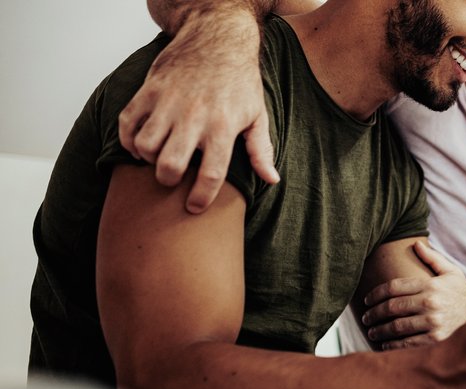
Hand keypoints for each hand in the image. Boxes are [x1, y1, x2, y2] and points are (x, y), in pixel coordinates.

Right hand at [118, 13, 278, 214]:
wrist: (217, 39)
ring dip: (147, 158)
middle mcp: (194, 116)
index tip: (194, 207)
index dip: (200, 198)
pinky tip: (140, 143)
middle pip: (170, 165)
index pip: (211, 174)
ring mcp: (168, 103)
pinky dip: (128, 140)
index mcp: (224, 126)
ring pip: (144, 146)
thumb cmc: (240, 80)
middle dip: (168, 180)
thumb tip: (271, 181)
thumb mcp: (257, 114)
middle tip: (173, 178)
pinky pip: (127, 124)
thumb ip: (261, 150)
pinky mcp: (149, 90)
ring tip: (159, 156)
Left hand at [361, 241, 465, 348]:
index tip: (367, 300)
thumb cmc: (462, 294)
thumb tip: (416, 243)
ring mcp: (432, 322)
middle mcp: (430, 303)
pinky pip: (407, 343)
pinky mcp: (435, 339)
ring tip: (372, 332)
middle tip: (366, 318)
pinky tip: (385, 344)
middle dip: (374, 313)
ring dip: (379, 330)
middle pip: (392, 307)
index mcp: (431, 285)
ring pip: (396, 326)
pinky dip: (392, 344)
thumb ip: (433, 258)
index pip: (394, 287)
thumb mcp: (451, 272)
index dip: (376, 294)